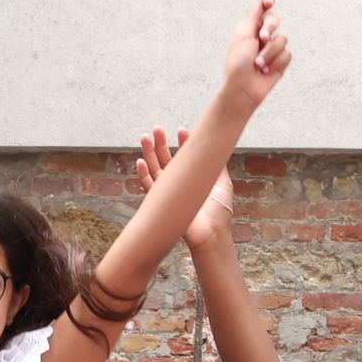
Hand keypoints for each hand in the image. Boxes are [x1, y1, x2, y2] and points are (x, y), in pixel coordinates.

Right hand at [136, 125, 233, 251]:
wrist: (213, 232)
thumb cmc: (220, 211)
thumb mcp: (221, 182)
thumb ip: (217, 165)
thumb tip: (219, 146)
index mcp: (192, 178)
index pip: (183, 157)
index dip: (182, 143)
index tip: (181, 131)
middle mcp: (179, 185)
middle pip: (166, 160)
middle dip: (161, 144)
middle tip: (157, 129)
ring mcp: (169, 194)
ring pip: (154, 169)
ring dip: (149, 153)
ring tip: (145, 137)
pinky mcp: (162, 203)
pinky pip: (149, 187)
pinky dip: (143, 174)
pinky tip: (140, 161)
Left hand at [217, 0, 291, 113]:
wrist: (243, 89)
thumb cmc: (238, 63)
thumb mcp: (244, 35)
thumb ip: (254, 14)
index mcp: (250, 28)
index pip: (263, 9)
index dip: (267, 3)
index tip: (269, 2)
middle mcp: (262, 36)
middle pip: (275, 20)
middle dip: (269, 29)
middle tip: (261, 39)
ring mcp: (272, 49)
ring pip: (282, 39)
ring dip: (270, 53)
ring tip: (258, 65)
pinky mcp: (280, 62)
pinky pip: (287, 54)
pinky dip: (276, 63)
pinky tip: (266, 71)